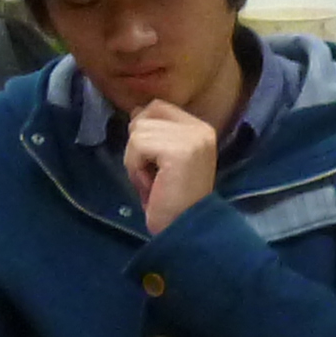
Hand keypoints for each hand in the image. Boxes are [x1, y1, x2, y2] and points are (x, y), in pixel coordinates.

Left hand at [124, 100, 219, 234]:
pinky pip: (138, 145)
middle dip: (138, 146)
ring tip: (153, 183)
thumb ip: (154, 133)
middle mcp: (200, 128)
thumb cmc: (170, 200)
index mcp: (200, 128)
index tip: (154, 163)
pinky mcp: (180, 150)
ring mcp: (192, 138)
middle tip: (153, 175)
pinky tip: (152, 186)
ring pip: (138, 131)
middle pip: (144, 115)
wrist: (184, 230)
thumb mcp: (162, 158)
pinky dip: (135, 168)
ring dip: (135, 161)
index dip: (143, 131)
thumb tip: (135, 113)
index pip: (156, 106)